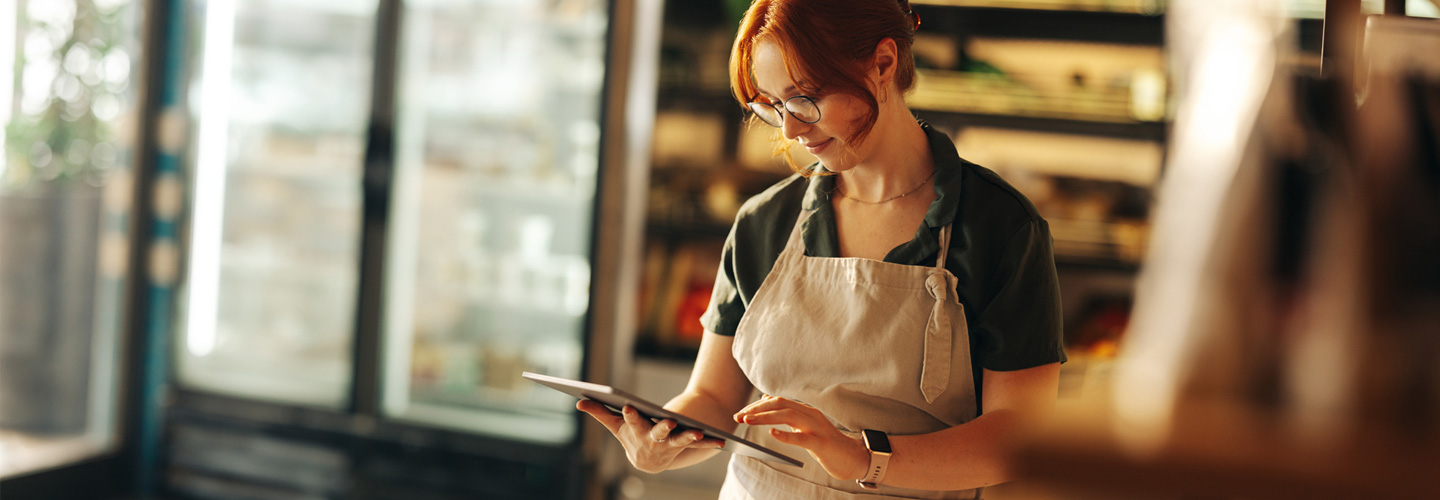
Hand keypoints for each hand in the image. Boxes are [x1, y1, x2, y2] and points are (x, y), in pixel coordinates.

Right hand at [577, 400, 724, 473]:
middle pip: (657, 432)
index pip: (631, 421)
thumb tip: (579, 401)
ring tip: (698, 433)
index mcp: (636, 431)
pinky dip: (708, 443)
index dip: (630, 414)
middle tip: (668, 421)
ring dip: (688, 437)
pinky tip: (720, 442)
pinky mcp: (684, 446)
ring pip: (679, 440)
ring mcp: (670, 445)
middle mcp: (653, 440)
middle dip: (662, 428)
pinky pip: (697, 444)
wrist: (649, 460)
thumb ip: (600, 412)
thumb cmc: (631, 436)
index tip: (628, 406)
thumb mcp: (617, 425)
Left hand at [732, 395, 869, 481]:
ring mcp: (816, 428)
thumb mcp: (805, 427)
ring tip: (748, 421)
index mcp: (805, 410)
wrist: (852, 458)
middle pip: (779, 404)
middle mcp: (810, 414)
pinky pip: (802, 438)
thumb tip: (767, 402)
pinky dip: (786, 435)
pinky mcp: (821, 443)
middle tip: (738, 416)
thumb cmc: (826, 444)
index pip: (776, 401)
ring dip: (765, 417)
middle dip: (756, 409)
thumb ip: (789, 415)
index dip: (756, 406)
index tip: (740, 413)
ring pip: (788, 415)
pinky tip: (773, 435)